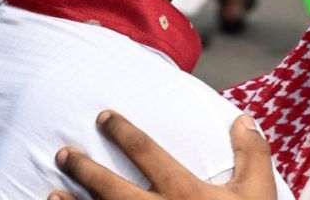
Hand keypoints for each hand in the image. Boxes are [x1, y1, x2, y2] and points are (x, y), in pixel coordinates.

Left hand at [49, 111, 275, 199]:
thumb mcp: (258, 193)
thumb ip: (252, 154)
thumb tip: (242, 118)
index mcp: (185, 193)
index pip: (147, 153)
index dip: (123, 132)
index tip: (104, 117)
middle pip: (111, 188)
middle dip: (84, 169)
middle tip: (62, 153)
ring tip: (51, 194)